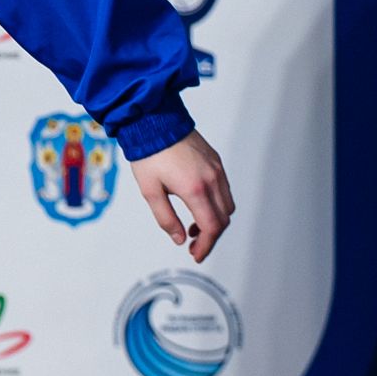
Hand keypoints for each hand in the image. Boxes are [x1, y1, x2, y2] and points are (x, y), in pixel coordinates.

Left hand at [127, 129, 233, 261]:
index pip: (211, 227)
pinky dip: (217, 204)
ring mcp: (216, 169)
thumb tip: (180, 239)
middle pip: (223, 219)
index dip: (206, 246)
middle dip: (211, 237)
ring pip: (227, 205)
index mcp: (195, 189)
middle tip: (195, 245)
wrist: (154, 120)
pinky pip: (224, 189)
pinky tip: (199, 205)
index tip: (196, 255)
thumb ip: (166, 218)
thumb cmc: (149, 154)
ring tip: (195, 226)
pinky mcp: (216, 161)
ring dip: (215, 220)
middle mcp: (211, 179)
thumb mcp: (150, 191)